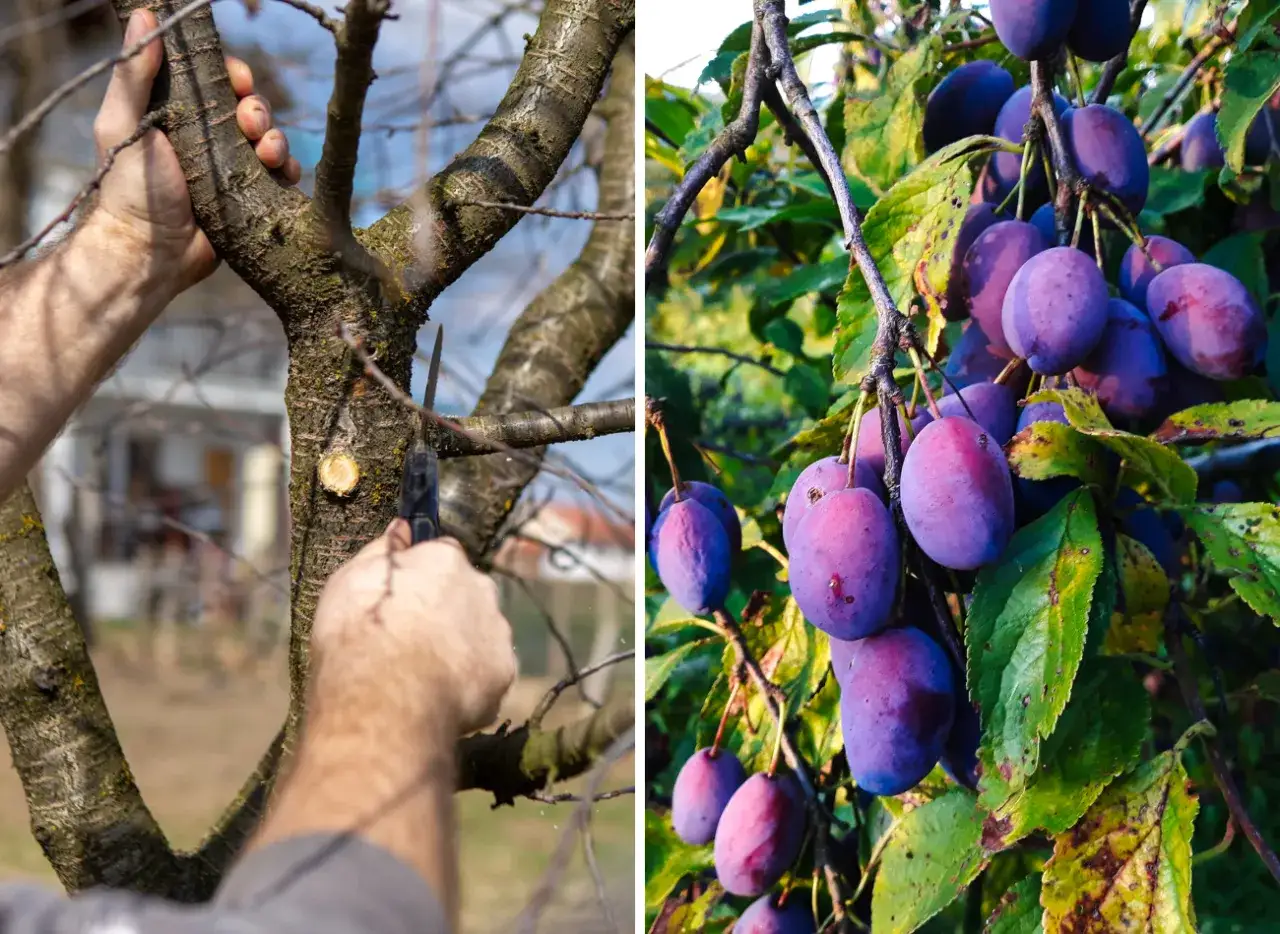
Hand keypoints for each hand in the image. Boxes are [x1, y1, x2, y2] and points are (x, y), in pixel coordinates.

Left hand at [94, 9, 301, 293]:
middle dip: (258, 109)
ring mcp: (232, 171)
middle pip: (250, 108)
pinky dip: (287, 169)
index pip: (217, 82)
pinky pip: (281, 177)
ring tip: (265, 153)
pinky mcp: (250, 200)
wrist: (149, 254)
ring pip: (270, 140)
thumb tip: (144, 14)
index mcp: (179, 116)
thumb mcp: (123, 123)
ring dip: (276, 138)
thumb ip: (133, 73)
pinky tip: (281, 172)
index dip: (234, 76)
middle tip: (249, 123)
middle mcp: (208, 140)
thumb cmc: (129, 190)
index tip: (238, 81)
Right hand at [310, 521, 518, 736]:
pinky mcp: (504, 673)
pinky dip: (471, 682)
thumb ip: (383, 551)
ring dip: (462, 646)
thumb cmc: (360, 633)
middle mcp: (481, 589)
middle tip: (415, 640)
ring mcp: (497, 632)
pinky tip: (442, 695)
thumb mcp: (351, 580)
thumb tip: (402, 527)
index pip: (443, 555)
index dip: (424, 576)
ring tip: (427, 675)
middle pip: (469, 593)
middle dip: (449, 611)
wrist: (385, 698)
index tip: (405, 597)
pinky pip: (488, 672)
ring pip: (482, 633)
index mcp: (446, 561)